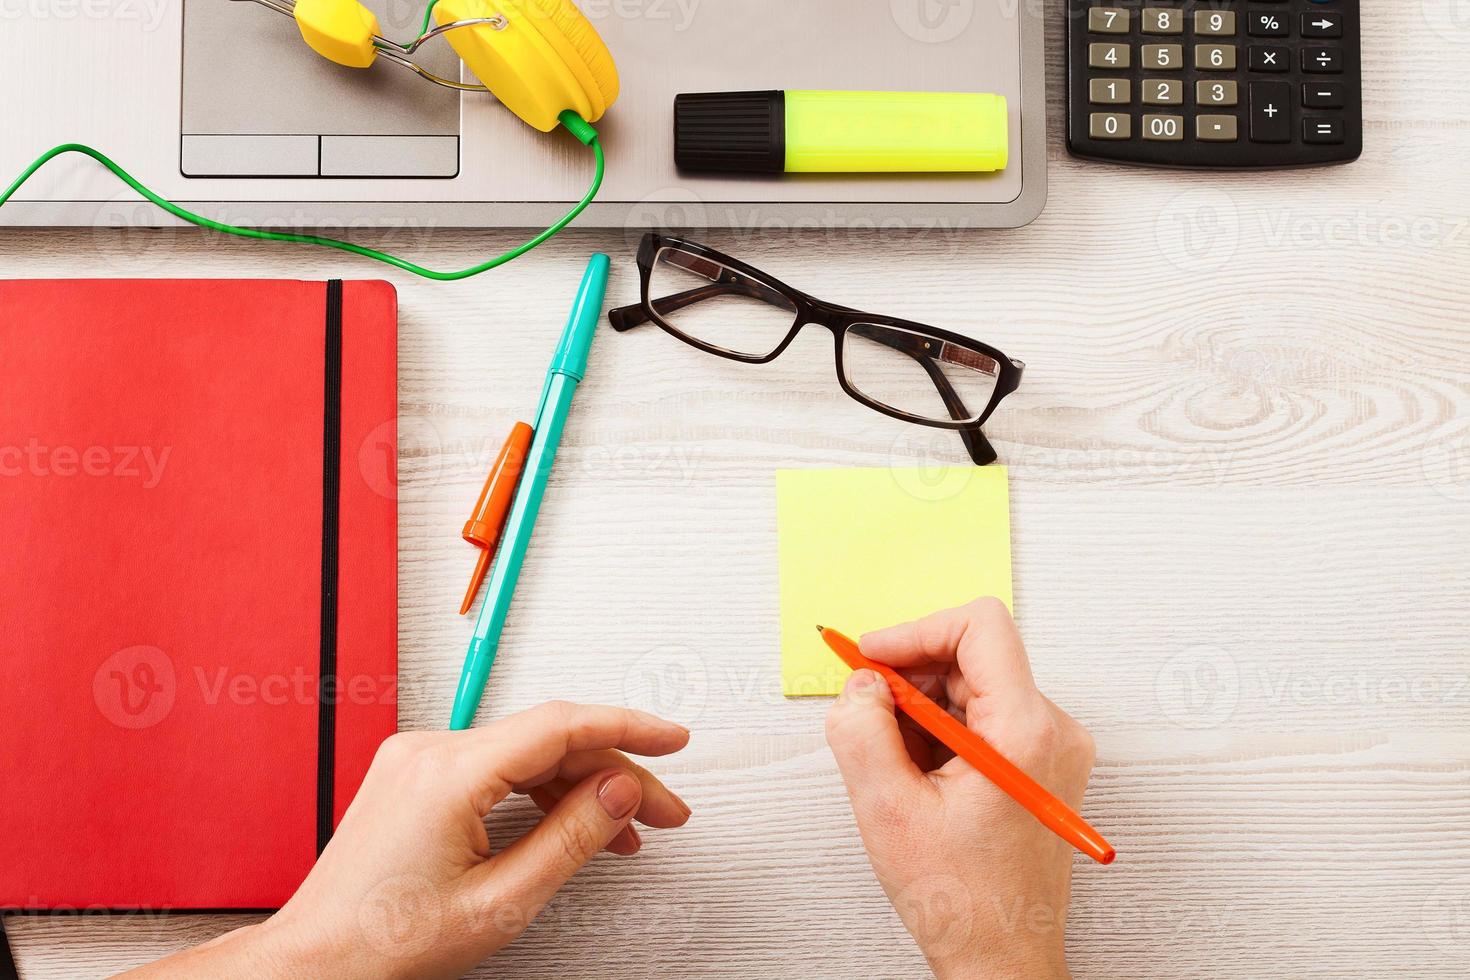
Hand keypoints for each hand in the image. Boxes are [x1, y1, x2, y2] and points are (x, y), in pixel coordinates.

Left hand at [124, 702, 690, 978]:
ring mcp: (419, 759)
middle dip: (615, 770)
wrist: (317, 962)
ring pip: (526, 752)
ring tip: (626, 830)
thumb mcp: (501, 901)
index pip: (561, 724)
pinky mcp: (416, 775)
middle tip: (663, 812)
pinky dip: (541, 791)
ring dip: (582, 783)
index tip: (672, 740)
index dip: (628, 727)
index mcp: (448, 772)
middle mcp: (429, 750)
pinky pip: (497, 766)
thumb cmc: (388, 942)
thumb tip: (621, 788)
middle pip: (549, 739)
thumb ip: (572, 837)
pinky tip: (573, 822)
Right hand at [825, 598, 1096, 978]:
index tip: (873, 657)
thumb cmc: (962, 901)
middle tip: (867, 713)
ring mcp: (1052, 749)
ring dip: (923, 709)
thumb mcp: (887, 809)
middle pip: (974, 656)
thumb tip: (861, 683)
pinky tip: (918, 778)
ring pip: (975, 688)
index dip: (916, 630)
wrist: (1002, 959)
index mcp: (1025, 731)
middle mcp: (1053, 731)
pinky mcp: (1042, 766)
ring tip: (894, 763)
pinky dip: (941, 733)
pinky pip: (985, 718)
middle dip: (911, 677)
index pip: (979, 626)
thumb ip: (862, 730)